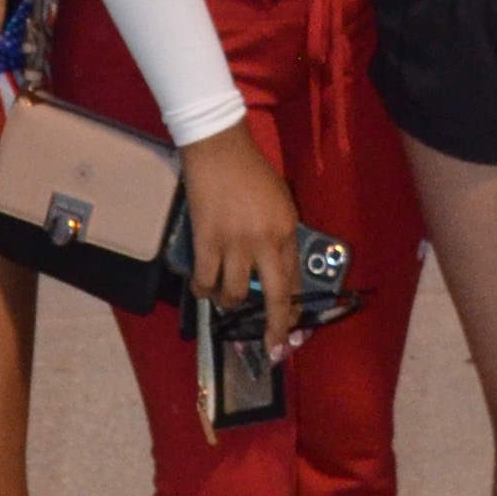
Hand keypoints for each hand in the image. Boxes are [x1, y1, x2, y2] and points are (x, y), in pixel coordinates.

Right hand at [179, 116, 301, 351]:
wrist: (219, 149)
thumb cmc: (251, 171)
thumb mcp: (280, 201)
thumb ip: (280, 234)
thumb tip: (275, 266)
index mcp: (288, 230)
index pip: (294, 277)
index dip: (293, 306)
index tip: (291, 326)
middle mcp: (266, 241)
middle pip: (276, 296)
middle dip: (276, 327)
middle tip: (273, 347)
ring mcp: (236, 243)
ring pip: (236, 294)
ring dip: (230, 303)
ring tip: (225, 301)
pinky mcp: (207, 241)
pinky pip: (205, 280)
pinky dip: (203, 291)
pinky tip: (202, 292)